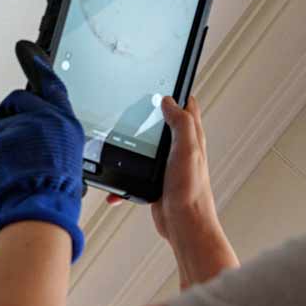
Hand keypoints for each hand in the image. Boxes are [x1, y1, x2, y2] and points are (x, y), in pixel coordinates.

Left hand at [0, 48, 85, 260]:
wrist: (41, 204)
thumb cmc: (56, 189)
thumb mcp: (65, 154)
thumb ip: (48, 134)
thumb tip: (32, 131)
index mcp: (64, 121)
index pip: (49, 84)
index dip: (37, 63)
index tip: (24, 46)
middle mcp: (44, 117)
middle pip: (17, 102)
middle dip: (13, 119)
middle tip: (21, 148)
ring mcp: (20, 126)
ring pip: (2, 126)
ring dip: (5, 144)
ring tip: (20, 167)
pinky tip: (9, 173)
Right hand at [105, 96, 216, 236]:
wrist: (184, 225)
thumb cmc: (190, 191)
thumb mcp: (187, 150)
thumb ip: (180, 123)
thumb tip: (170, 101)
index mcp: (191, 139)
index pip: (188, 108)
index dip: (179, 93)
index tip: (167, 80)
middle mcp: (180, 150)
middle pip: (164, 124)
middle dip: (151, 113)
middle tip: (136, 102)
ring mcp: (167, 166)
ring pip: (147, 147)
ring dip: (133, 143)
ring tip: (118, 134)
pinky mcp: (155, 182)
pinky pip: (136, 173)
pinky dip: (124, 176)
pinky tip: (115, 185)